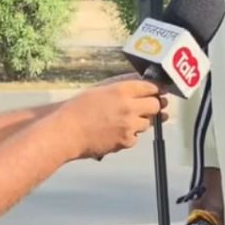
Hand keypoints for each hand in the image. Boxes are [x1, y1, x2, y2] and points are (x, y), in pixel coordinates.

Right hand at [52, 78, 166, 159]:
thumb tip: (139, 83)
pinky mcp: (126, 141)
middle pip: (156, 105)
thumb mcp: (99, 90)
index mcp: (121, 90)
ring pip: (148, 123)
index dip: (156, 89)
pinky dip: (128, 135)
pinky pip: (135, 137)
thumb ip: (121, 87)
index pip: (151, 87)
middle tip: (149, 107)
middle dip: (154, 106)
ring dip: (140, 122)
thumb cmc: (77, 110)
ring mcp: (129, 125)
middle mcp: (129, 106)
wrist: (66, 133)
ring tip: (121, 121)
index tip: (158, 91)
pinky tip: (114, 132)